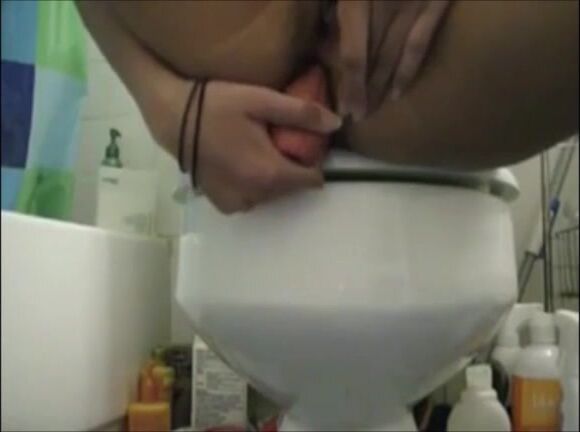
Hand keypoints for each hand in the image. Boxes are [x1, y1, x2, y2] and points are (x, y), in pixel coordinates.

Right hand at [148, 78, 341, 213]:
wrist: (171, 116)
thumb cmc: (217, 105)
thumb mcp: (261, 100)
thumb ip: (302, 114)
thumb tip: (337, 125)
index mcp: (270, 174)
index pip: (312, 180)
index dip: (314, 161)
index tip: (302, 143)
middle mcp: (256, 196)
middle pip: (291, 187)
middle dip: (291, 167)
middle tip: (275, 140)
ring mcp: (237, 203)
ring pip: (271, 195)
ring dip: (271, 178)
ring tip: (256, 150)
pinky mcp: (221, 204)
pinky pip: (250, 199)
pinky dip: (252, 186)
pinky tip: (240, 164)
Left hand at [333, 0, 449, 118]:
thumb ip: (331, 3)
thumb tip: (323, 31)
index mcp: (358, 1)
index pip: (354, 57)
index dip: (350, 88)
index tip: (346, 111)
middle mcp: (388, 8)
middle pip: (375, 62)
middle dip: (364, 93)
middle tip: (356, 119)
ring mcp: (415, 7)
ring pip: (396, 58)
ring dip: (383, 88)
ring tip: (372, 111)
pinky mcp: (436, 4)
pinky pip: (420, 45)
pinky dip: (408, 71)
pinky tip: (398, 92)